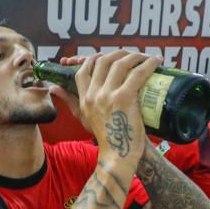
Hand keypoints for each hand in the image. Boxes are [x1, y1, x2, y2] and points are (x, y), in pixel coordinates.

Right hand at [51, 51, 160, 168]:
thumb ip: (69, 101)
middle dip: (119, 53)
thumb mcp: (83, 118)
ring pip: (120, 63)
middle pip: (103, 61)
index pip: (84, 69)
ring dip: (135, 56)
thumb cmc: (105, 137)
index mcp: (84, 98)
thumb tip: (53, 88)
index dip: (95, 58)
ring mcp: (108, 95)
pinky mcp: (124, 97)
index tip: (107, 56)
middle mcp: (93, 94)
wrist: (118, 154)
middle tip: (132, 55)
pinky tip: (156, 61)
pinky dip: (148, 64)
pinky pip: (137, 73)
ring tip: (145, 57)